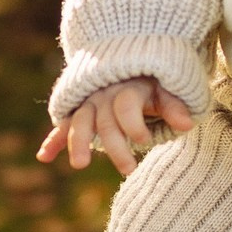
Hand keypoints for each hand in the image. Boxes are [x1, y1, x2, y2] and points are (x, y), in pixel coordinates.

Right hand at [34, 78, 194, 176]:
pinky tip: (44, 157)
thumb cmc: (151, 82)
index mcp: (126, 88)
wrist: (126, 62)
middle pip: (105, 122)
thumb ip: (174, 106)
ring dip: (78, 143)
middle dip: (115, 146)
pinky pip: (63, 126)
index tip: (145, 141)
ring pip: (80, 123)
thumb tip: (188, 124)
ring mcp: (87, 103)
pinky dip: (52, 140)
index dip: (134, 124)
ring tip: (80, 165)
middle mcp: (103, 95)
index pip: (126, 106)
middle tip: (129, 170)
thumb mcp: (166, 89)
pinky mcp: (76, 112)